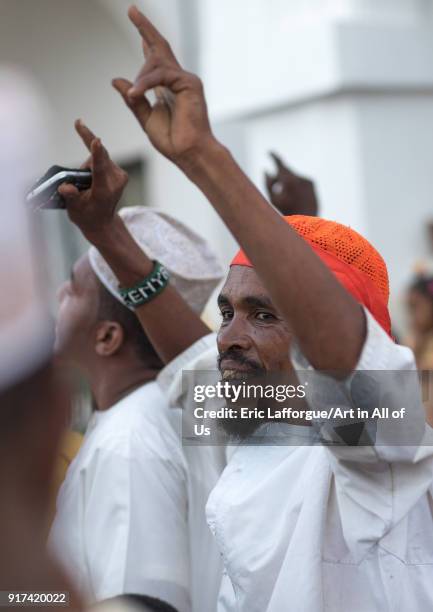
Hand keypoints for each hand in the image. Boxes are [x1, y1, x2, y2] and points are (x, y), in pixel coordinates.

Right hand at [58, 120, 127, 240]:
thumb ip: (70, 196)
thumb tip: (65, 187)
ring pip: (99, 157)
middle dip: (88, 146)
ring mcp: (120, 176)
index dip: (96, 154)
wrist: (102, 223)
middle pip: (99, 156)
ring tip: (85, 182)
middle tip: (78, 122)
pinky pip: (104, 159)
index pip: (100, 169)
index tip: (96, 140)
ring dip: (89, 163)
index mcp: (104, 191)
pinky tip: (89, 171)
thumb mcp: (75, 209)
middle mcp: (115, 181)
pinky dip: (95, 159)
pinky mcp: (120, 172)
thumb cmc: (87, 216)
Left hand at [112, 5, 214, 166]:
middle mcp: (179, 80)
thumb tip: (116, 80)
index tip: (135, 19)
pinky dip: (145, 83)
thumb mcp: (145, 117)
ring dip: (140, 77)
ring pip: (156, 63)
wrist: (188, 154)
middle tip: (131, 10)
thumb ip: (133, 98)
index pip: (155, 58)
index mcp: (168, 87)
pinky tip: (135, 93)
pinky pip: (161, 75)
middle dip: (145, 28)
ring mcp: (186, 80)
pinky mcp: (190, 83)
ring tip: (133, 94)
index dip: (145, 39)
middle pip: (160, 47)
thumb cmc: (172, 141)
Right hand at [265, 153, 317, 216]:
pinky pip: (300, 180)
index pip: (280, 164)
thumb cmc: (288, 211)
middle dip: (278, 175)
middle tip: (274, 182)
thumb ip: (268, 183)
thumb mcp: (273, 199)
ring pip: (292, 176)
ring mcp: (306, 179)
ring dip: (287, 182)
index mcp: (288, 181)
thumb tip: (266, 170)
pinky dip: (295, 186)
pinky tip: (296, 197)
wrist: (307, 218)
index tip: (269, 152)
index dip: (274, 157)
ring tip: (286, 197)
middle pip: (285, 171)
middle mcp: (299, 177)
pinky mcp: (312, 182)